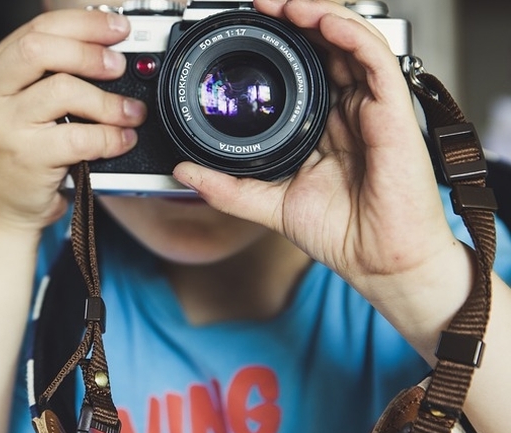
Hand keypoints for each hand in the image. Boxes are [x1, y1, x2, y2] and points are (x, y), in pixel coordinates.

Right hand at [0, 9, 145, 230]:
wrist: (0, 207)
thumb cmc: (20, 155)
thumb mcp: (23, 107)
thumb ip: (51, 77)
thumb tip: (108, 52)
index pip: (37, 29)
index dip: (83, 23)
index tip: (117, 28)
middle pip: (41, 49)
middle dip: (90, 51)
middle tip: (119, 65)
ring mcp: (4, 125)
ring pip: (62, 90)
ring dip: (108, 100)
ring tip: (131, 112)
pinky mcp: (26, 157)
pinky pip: (79, 137)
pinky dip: (109, 137)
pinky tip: (122, 140)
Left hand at [173, 0, 459, 298]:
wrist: (378, 261)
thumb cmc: (341, 233)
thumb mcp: (270, 204)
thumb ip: (228, 188)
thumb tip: (185, 171)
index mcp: (326, 124)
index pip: (306, 68)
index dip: (281, 42)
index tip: (247, 27)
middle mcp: (350, 109)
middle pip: (328, 45)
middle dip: (295, 16)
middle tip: (260, 4)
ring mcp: (373, 107)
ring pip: (352, 40)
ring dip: (319, 14)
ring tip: (284, 4)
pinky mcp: (394, 112)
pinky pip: (376, 59)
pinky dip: (349, 34)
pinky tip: (321, 21)